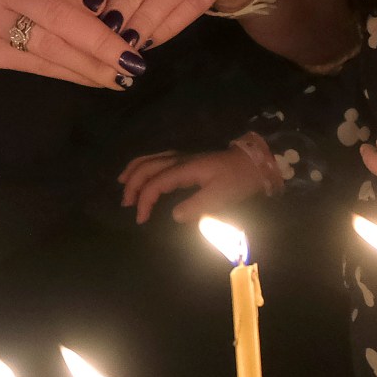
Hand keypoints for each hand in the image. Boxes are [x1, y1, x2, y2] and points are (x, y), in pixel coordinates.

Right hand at [0, 0, 139, 90]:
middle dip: (104, 39)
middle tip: (135, 58)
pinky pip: (37, 63)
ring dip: (92, 63)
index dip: (95, 0)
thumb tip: (112, 10)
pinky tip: (95, 80)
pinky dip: (71, 73)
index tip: (126, 18)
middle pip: (61, 14)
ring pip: (52, 43)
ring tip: (123, 75)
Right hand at [118, 137, 276, 224]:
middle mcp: (179, 159)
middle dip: (133, 185)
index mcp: (184, 169)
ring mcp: (182, 156)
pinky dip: (143, 165)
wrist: (254, 162)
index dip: (145, 201)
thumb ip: (197, 206)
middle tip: (126, 205)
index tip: (141, 220)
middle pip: (147, 168)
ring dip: (134, 172)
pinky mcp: (186, 158)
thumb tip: (174, 215)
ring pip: (149, 159)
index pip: (156, 184)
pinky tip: (141, 171)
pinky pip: (157, 158)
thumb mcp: (221, 196)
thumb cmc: (237, 179)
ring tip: (122, 184)